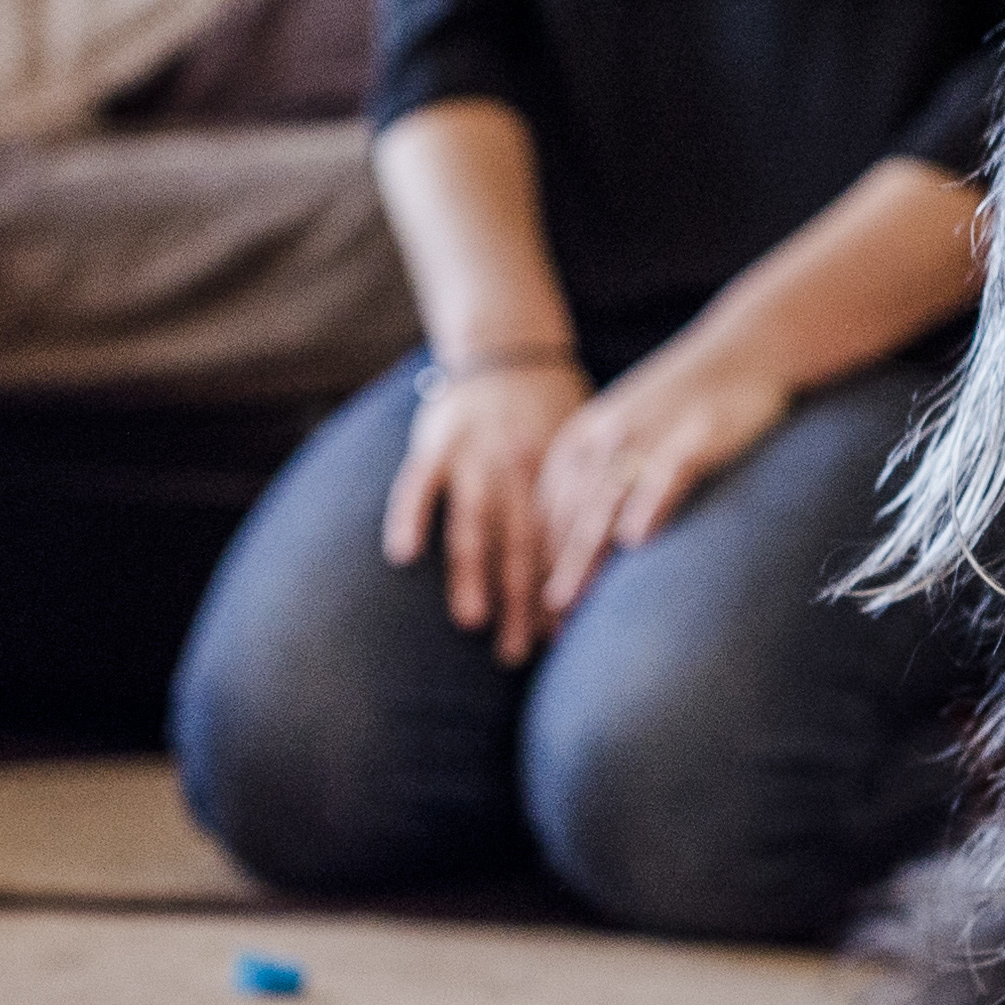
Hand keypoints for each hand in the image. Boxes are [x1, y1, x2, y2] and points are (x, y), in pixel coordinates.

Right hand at [381, 357, 588, 662]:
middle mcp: (519, 471)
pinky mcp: (435, 443)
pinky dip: (409, 515)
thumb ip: (582, 505)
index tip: (561, 642)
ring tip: (472, 621)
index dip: (559, 594)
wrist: (510, 350)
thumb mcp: (583, 452)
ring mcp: (475, 457)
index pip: (559, 547)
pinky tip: (403, 554)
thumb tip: (601, 572)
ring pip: (474, 522)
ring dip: (472, 573)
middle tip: (518, 653)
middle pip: (520, 547)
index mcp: (557, 478)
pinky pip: (418, 483)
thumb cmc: (551, 415)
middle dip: (520, 604)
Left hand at [534, 341, 793, 618]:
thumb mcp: (626, 440)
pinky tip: (635, 540)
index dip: (534, 568)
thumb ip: (599, 489)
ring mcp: (647, 437)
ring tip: (568, 600)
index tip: (531, 618)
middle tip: (540, 632)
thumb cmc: (684, 407)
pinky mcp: (693, 436)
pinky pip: (665, 474)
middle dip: (550, 575)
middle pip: (567, 519)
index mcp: (579, 444)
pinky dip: (648, 505)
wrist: (747, 350)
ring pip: (605, 503)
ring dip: (583, 554)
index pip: (545, 515)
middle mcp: (603, 441)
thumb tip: (580, 556)